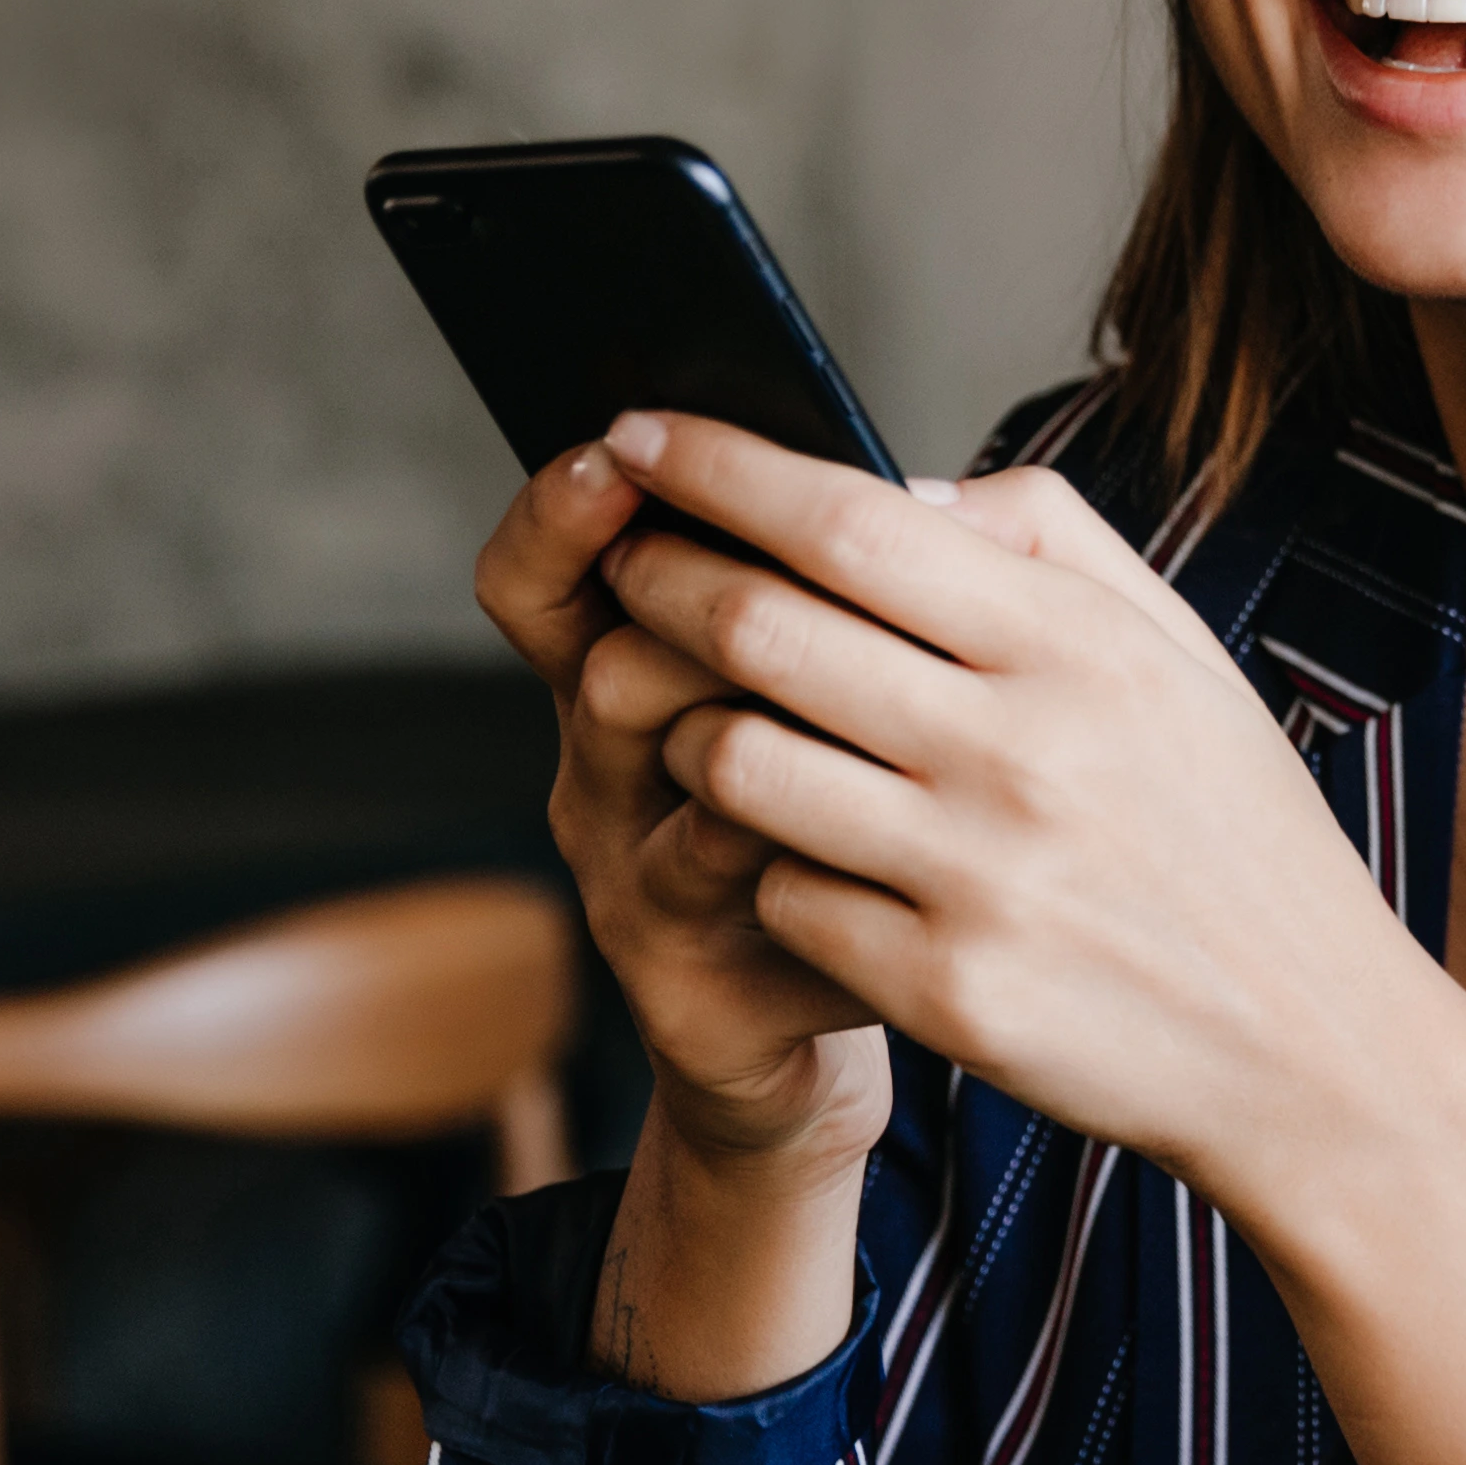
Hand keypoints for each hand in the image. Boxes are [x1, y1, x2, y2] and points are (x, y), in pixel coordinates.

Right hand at [475, 438, 887, 1182]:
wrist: (900, 1014)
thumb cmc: (886, 819)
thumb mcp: (869, 697)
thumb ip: (870, 593)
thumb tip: (920, 488)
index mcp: (640, 679)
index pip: (545, 582)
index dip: (561, 516)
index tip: (617, 450)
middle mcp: (608, 780)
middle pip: (609, 670)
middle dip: (704, 616)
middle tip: (790, 579)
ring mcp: (637, 891)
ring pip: (683, 779)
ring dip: (782, 725)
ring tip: (871, 707)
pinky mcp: (691, 996)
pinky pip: (748, 909)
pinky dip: (833, 856)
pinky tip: (912, 844)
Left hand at [575, 415, 1430, 1201]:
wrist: (1314, 1049)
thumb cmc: (1235, 837)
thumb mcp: (1180, 660)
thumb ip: (1045, 545)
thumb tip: (892, 490)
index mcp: (1079, 647)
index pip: (850, 522)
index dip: (719, 469)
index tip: (639, 434)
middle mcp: (1025, 750)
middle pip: (760, 629)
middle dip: (659, 581)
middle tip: (626, 567)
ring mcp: (978, 876)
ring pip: (735, 764)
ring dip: (686, 729)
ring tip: (699, 719)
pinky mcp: (944, 990)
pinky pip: (778, 895)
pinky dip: (763, 866)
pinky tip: (793, 859)